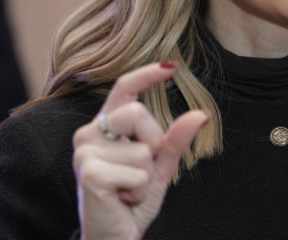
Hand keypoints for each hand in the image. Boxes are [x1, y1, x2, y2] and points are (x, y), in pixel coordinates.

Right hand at [73, 61, 209, 239]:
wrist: (113, 238)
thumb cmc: (130, 202)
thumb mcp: (158, 167)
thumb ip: (175, 140)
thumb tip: (202, 114)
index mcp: (104, 128)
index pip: (124, 88)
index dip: (147, 73)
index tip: (173, 65)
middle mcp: (88, 134)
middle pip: (138, 113)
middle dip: (153, 144)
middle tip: (140, 172)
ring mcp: (85, 153)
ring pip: (143, 149)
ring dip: (146, 176)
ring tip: (127, 190)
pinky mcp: (89, 173)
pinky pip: (138, 173)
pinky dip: (140, 191)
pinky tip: (122, 200)